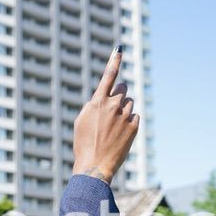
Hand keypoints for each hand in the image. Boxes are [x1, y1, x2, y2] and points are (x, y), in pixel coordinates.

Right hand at [72, 45, 139, 184]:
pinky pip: (134, 116)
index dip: (114, 60)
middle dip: (119, 94)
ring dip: (123, 110)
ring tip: (112, 128)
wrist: (95, 166)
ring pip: (129, 103)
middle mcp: (113, 105)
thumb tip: (104, 96)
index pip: (108, 76)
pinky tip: (119, 135)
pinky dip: (128, 123)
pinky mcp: (134, 126)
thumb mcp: (81, 121)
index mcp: (97, 102)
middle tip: (112, 109)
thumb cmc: (84, 144)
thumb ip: (93, 104)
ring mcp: (125, 115)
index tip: (119, 49)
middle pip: (123, 88)